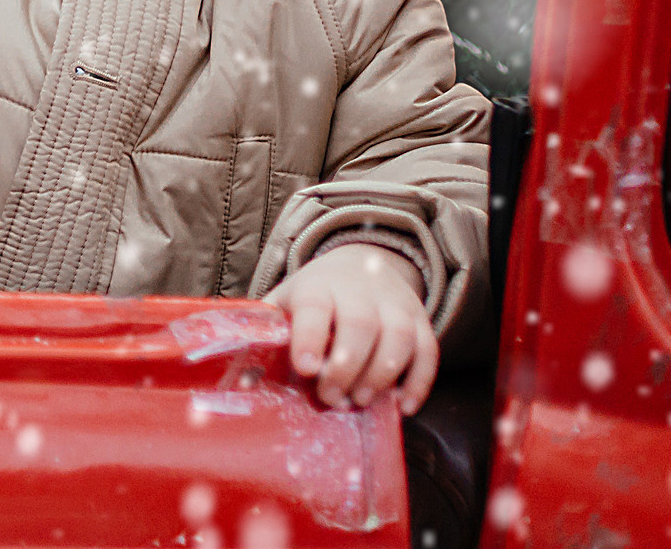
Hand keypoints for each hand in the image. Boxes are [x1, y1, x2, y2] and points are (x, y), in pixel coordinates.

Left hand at [266, 244, 437, 413]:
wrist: (360, 264)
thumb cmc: (315, 297)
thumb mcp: (285, 304)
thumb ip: (266, 337)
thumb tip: (241, 383)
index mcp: (317, 287)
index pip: (314, 307)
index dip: (310, 337)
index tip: (305, 368)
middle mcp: (359, 291)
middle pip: (360, 325)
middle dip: (346, 366)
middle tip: (331, 397)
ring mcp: (394, 304)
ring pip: (398, 337)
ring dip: (382, 375)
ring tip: (361, 401)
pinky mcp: (420, 321)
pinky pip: (429, 351)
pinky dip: (419, 382)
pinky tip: (403, 407)